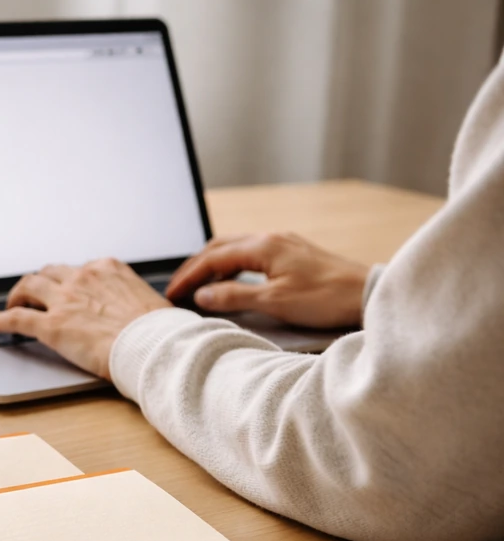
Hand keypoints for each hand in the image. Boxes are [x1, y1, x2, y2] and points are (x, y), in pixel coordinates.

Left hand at [0, 258, 171, 379]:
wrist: (154, 347)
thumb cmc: (159, 331)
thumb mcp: (149, 302)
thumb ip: (132, 300)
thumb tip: (136, 312)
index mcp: (108, 269)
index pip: (80, 269)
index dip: (68, 281)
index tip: (66, 290)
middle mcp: (83, 277)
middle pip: (49, 273)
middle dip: (40, 283)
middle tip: (33, 295)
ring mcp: (64, 300)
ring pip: (28, 287)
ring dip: (17, 295)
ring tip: (11, 305)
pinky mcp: (51, 325)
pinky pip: (16, 318)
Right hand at [166, 233, 369, 328]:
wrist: (367, 294)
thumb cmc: (325, 298)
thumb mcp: (274, 301)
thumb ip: (234, 296)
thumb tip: (202, 295)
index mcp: (263, 246)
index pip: (212, 258)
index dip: (188, 276)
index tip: (172, 294)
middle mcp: (271, 238)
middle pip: (219, 247)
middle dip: (194, 267)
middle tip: (178, 288)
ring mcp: (283, 244)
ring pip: (235, 248)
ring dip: (212, 265)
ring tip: (197, 285)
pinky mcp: (293, 253)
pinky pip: (250, 254)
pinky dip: (230, 266)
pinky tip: (229, 280)